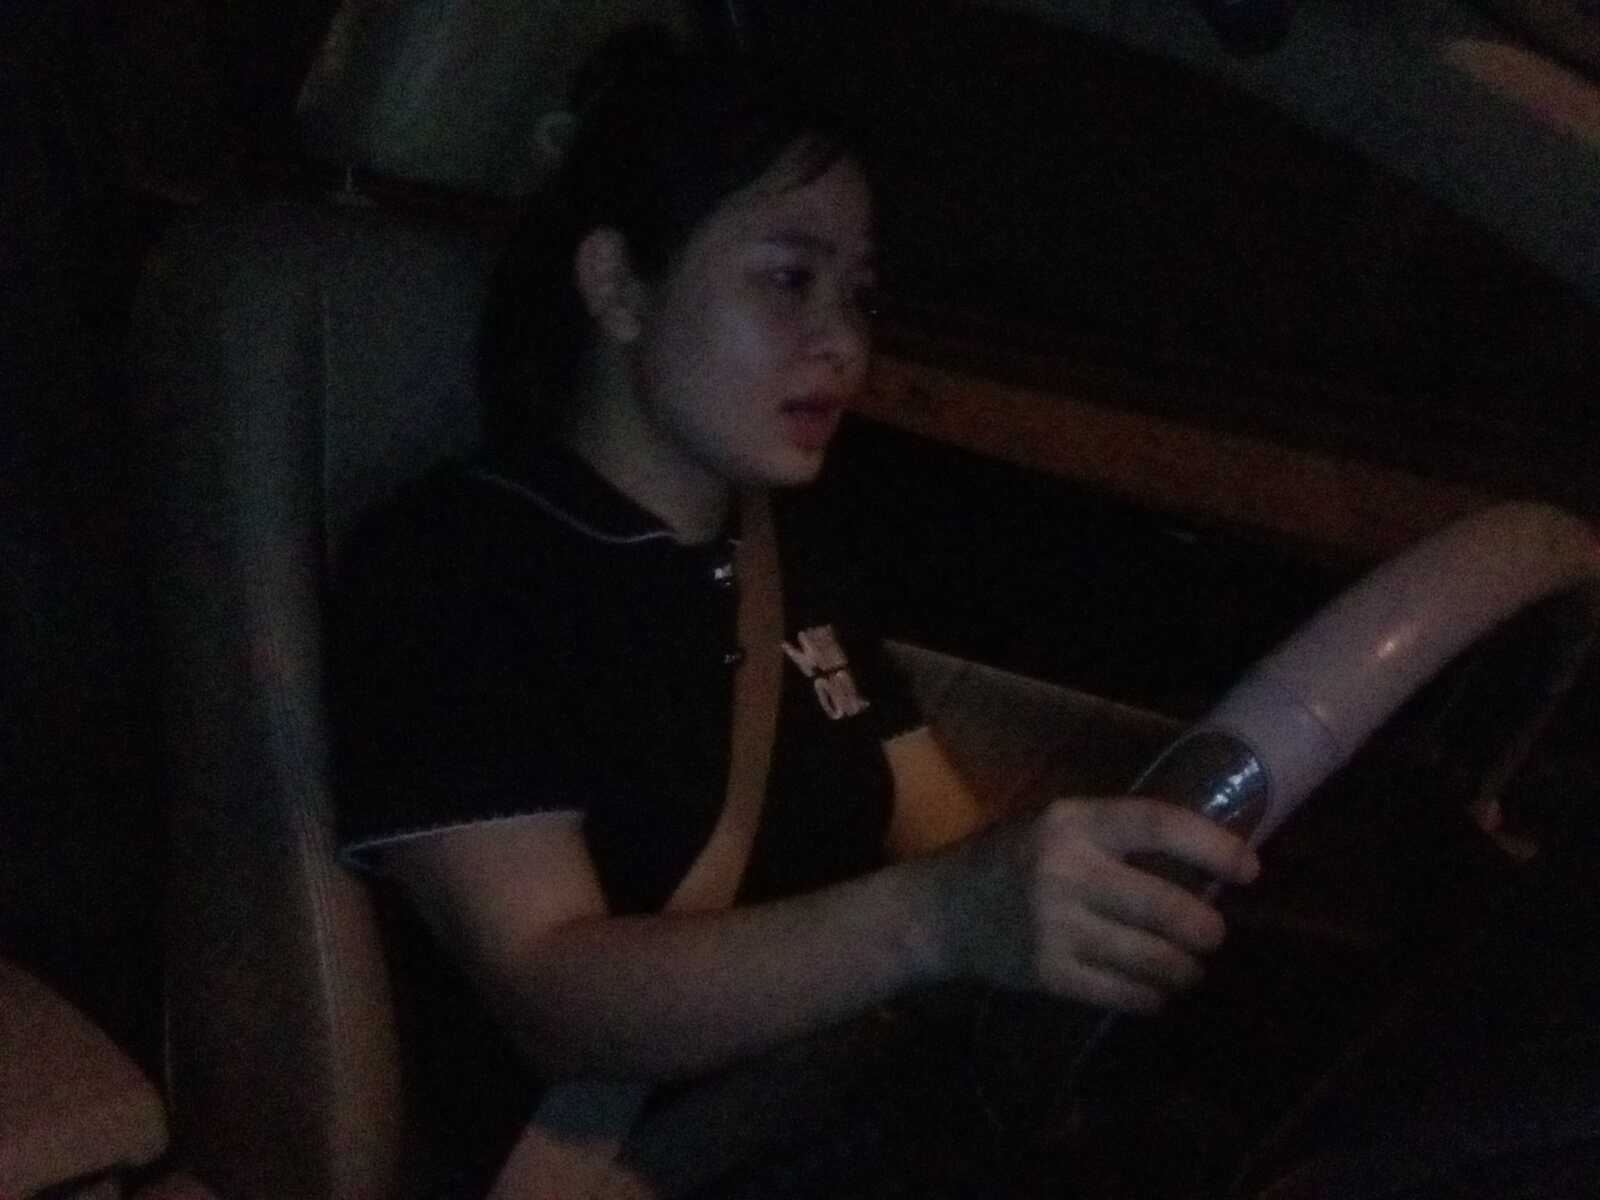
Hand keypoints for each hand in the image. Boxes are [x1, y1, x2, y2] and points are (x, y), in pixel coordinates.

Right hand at [933, 796, 1259, 1011]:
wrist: (939, 911)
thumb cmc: (1010, 860)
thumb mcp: (1054, 826)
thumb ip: (1114, 836)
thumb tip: (1204, 859)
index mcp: (1071, 823)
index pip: (1157, 825)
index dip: (1213, 846)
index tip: (1251, 869)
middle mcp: (1065, 871)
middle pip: (1167, 907)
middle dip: (1206, 929)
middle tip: (1211, 935)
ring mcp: (1055, 927)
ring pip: (1154, 959)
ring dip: (1185, 969)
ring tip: (1188, 968)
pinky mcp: (1048, 974)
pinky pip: (1124, 993)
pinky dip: (1152, 997)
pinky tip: (1156, 993)